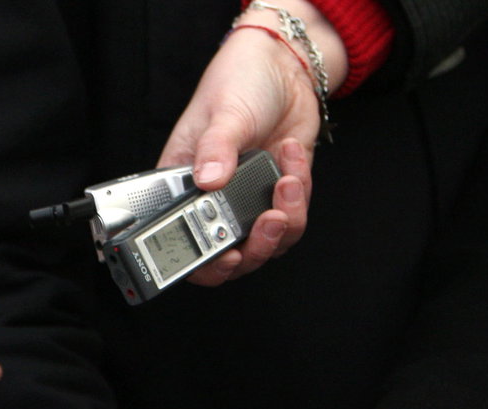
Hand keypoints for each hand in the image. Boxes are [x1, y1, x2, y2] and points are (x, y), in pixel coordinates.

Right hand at [156, 0, 346, 283]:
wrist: (283, 66)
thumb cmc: (238, 83)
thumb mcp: (223, 113)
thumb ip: (215, 147)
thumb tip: (209, 179)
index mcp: (186, 187)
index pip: (186, 240)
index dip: (204, 263)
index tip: (226, 256)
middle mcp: (216, 201)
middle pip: (232, 256)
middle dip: (255, 247)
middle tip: (269, 219)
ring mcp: (250, 202)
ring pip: (268, 244)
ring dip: (285, 220)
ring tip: (288, 180)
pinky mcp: (280, 195)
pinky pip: (295, 217)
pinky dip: (301, 195)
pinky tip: (293, 157)